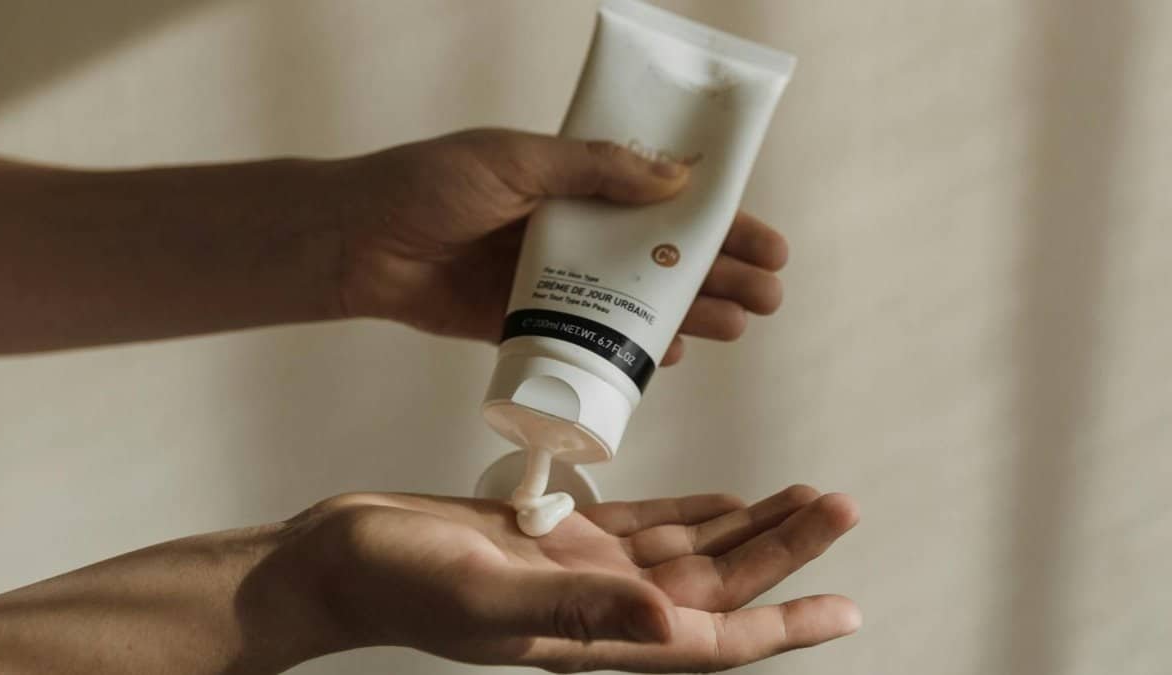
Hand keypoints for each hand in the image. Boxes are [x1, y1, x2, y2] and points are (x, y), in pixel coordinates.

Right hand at [263, 486, 859, 672]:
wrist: (343, 554)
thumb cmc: (399, 579)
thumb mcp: (487, 592)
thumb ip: (577, 609)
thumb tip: (669, 621)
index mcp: (591, 634)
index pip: (710, 640)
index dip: (783, 626)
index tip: (845, 608)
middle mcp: (598, 605)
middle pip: (714, 585)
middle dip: (780, 551)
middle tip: (838, 507)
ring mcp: (579, 569)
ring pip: (687, 552)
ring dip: (745, 528)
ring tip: (801, 496)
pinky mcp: (556, 534)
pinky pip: (644, 527)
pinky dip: (688, 514)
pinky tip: (723, 502)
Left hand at [335, 128, 788, 364]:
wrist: (356, 243)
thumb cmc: (428, 186)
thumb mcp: (514, 160)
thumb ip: (591, 170)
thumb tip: (674, 180)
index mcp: (575, 181)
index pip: (663, 199)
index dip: (718, 219)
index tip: (767, 241)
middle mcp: (573, 231)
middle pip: (662, 256)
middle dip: (720, 274)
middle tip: (768, 297)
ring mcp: (552, 280)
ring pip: (636, 302)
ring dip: (690, 313)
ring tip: (737, 326)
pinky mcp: (526, 323)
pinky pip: (590, 338)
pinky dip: (630, 350)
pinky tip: (673, 357)